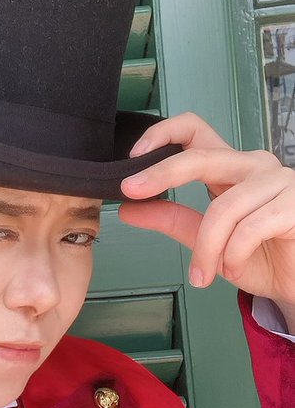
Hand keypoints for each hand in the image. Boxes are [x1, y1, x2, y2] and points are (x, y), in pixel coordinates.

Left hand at [118, 112, 294, 324]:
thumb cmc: (259, 257)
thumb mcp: (207, 240)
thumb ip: (172, 220)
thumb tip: (129, 209)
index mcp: (231, 167)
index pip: (196, 131)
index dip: (162, 134)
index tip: (133, 157)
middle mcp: (255, 166)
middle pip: (201, 157)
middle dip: (162, 173)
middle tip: (132, 192)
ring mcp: (279, 182)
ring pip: (223, 209)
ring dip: (206, 250)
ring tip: (202, 276)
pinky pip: (249, 229)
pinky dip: (234, 256)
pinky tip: (235, 269)